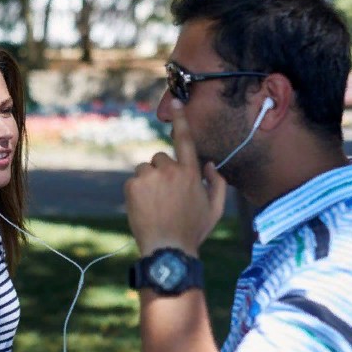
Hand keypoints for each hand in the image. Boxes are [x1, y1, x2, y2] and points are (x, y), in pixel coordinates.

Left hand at [124, 99, 227, 255]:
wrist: (168, 250)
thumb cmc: (193, 230)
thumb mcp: (215, 209)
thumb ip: (218, 183)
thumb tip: (210, 164)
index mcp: (191, 172)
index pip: (185, 140)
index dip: (181, 119)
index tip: (175, 101)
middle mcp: (170, 170)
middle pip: (160, 158)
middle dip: (162, 172)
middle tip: (166, 197)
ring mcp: (150, 177)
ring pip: (145, 169)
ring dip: (149, 181)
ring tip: (155, 205)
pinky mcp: (133, 185)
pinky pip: (134, 181)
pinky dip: (137, 191)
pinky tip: (145, 208)